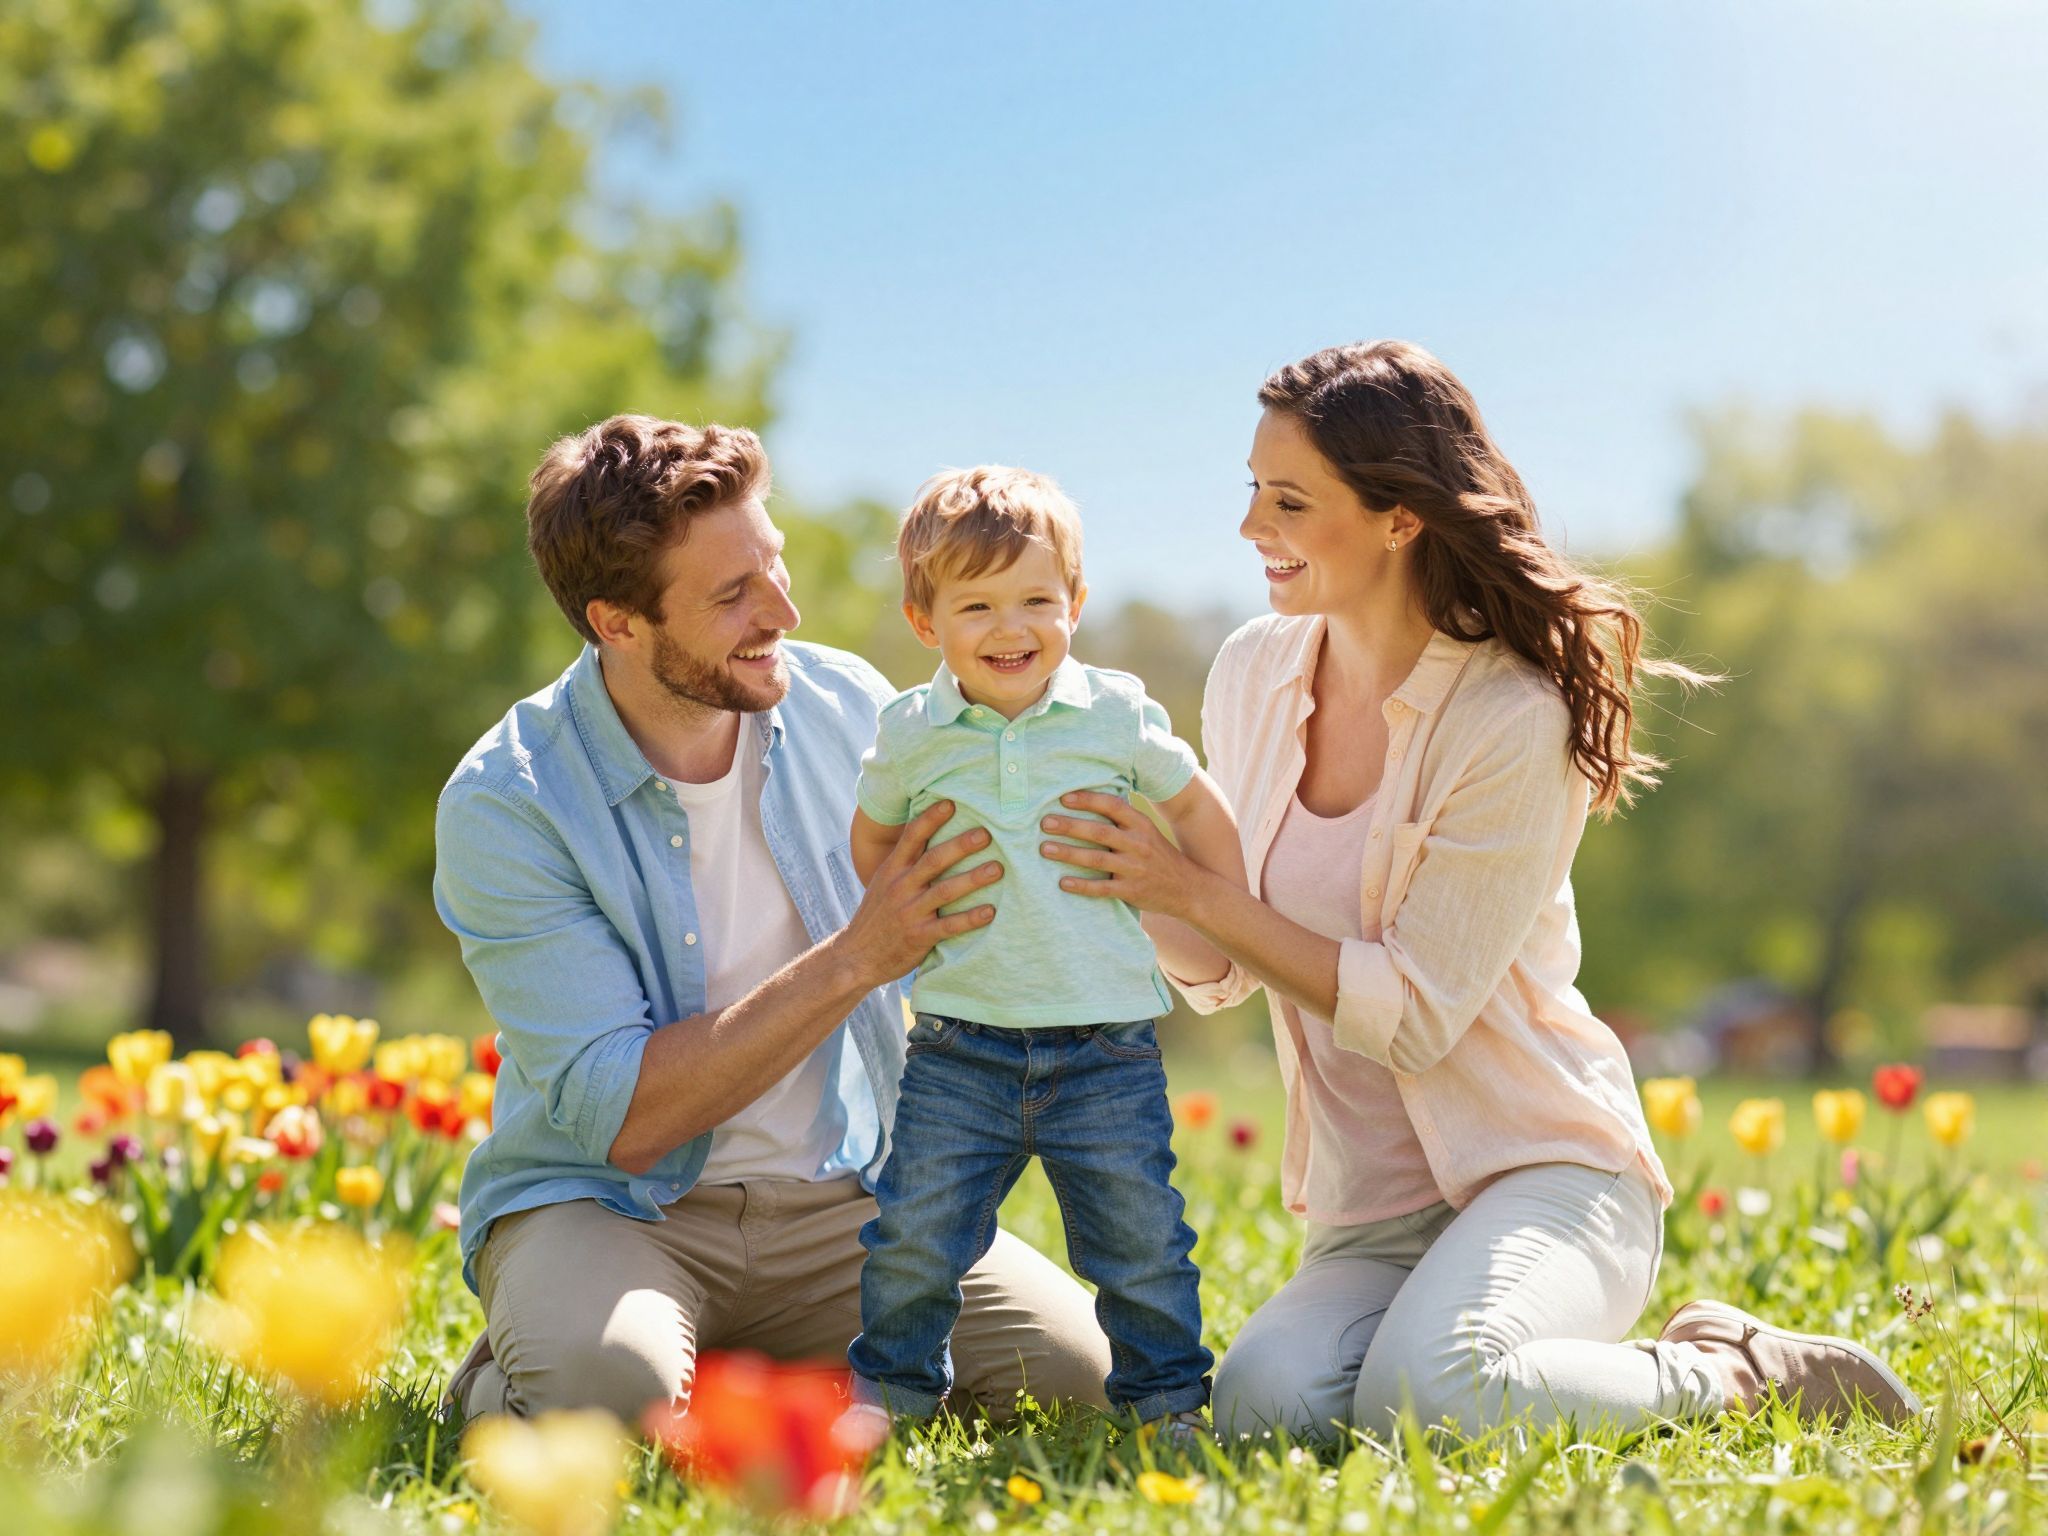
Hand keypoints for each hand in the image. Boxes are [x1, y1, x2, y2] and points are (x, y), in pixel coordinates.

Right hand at [839, 800, 1000, 985]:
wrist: (856, 956)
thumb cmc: (878, 915)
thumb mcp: (884, 883)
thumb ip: (905, 862)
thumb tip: (932, 835)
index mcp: (892, 870)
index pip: (911, 837)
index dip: (930, 819)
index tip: (950, 803)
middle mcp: (900, 887)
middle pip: (933, 860)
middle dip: (960, 846)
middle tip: (986, 834)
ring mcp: (909, 912)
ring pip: (945, 891)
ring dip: (973, 879)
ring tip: (998, 868)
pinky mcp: (918, 937)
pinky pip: (948, 926)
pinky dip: (970, 919)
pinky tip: (990, 912)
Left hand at [1039, 791, 1201, 918]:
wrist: (1187, 888)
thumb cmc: (1158, 855)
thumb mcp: (1147, 832)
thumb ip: (1123, 819)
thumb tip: (1088, 799)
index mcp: (1142, 825)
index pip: (1113, 806)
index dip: (1088, 800)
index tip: (1063, 798)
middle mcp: (1139, 844)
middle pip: (1100, 832)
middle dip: (1070, 826)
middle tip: (1045, 823)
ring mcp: (1135, 868)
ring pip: (1097, 859)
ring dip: (1069, 853)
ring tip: (1045, 849)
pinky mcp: (1131, 891)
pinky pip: (1102, 888)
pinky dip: (1081, 885)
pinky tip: (1063, 882)